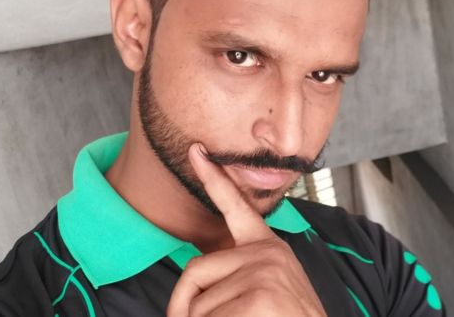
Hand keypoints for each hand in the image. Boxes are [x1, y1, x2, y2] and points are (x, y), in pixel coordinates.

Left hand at [166, 143, 326, 316]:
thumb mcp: (266, 288)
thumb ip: (237, 274)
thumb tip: (190, 288)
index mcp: (267, 248)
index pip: (236, 206)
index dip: (213, 178)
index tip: (196, 151)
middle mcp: (266, 253)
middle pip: (194, 270)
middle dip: (186, 305)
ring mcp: (264, 272)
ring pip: (197, 304)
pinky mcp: (259, 296)